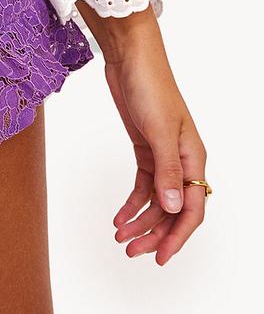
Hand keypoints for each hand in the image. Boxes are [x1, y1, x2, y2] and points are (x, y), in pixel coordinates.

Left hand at [78, 4, 208, 264]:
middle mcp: (181, 160)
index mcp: (193, 158)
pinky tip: (119, 216)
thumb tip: (173, 209)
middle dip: (154, 232)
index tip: (160, 257)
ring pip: (157, 199)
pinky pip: (143, 184)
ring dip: (140, 220)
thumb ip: (167, 172)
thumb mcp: (159, 130)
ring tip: (120, 237)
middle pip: (173, 209)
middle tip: (132, 251)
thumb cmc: (150, 85)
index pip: (192, 208)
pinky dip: (132, 202)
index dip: (177, 236)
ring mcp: (162, 154)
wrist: (129, 56)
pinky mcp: (144, 147)